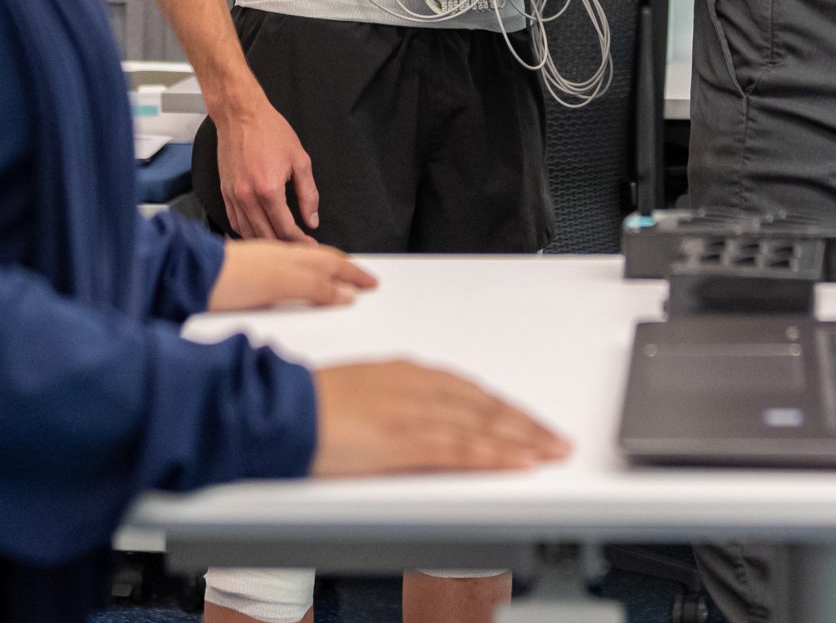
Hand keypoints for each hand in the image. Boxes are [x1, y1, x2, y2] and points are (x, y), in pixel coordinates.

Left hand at [209, 240, 377, 311]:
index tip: (371, 282)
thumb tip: (345, 293)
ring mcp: (265, 262)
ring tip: (338, 278)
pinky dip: (303, 275)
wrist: (189, 273)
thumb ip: (313, 287)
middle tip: (363, 280)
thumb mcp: (279, 283)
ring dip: (325, 270)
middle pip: (321, 260)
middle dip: (345, 269)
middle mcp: (281, 256)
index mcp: (292, 257)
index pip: (332, 264)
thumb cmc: (226, 278)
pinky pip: (288, 270)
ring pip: (304, 263)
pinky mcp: (251, 273)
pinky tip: (296, 280)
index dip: (354, 274)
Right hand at [215, 103, 320, 241]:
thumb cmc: (270, 132)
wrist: (240, 116)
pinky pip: (235, 222)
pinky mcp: (224, 193)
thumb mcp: (300, 160)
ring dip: (265, 242)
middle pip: (266, 236)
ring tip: (281, 243)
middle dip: (285, 246)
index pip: (285, 229)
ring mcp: (233, 196)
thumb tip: (311, 219)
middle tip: (299, 247)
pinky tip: (260, 233)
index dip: (300, 241)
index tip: (310, 245)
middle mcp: (247, 197)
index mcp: (269, 190)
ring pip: (248, 233)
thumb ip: (308, 194)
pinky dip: (248, 232)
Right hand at [311, 360, 571, 477]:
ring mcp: (413, 411)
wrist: (280, 410)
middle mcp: (417, 385)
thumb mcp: (360, 394)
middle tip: (555, 439)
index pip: (469, 391)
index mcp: (405, 372)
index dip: (502, 409)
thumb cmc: (307, 405)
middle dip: (524, 423)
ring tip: (550, 452)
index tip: (526, 422)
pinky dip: (494, 455)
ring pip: (481, 425)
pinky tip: (518, 463)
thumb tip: (412, 418)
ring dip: (521, 439)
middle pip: (484, 406)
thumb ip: (394, 402)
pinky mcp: (405, 438)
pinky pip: (461, 448)